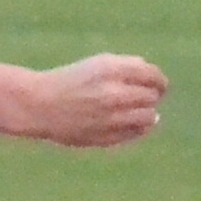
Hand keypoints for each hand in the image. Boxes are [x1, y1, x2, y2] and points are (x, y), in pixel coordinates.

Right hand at [21, 55, 166, 148]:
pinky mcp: (106, 136)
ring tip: (136, 112)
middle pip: (152, 97)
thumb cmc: (72, 81)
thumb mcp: (98, 64)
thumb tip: (158, 81)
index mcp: (111, 70)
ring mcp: (110, 117)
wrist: (40, 105)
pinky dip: (137, 128)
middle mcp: (113, 93)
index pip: (153, 76)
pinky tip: (128, 124)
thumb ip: (129, 67)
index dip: (160, 82)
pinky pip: (135, 133)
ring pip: (149, 117)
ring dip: (147, 114)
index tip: (159, 86)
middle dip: (151, 97)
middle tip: (141, 98)